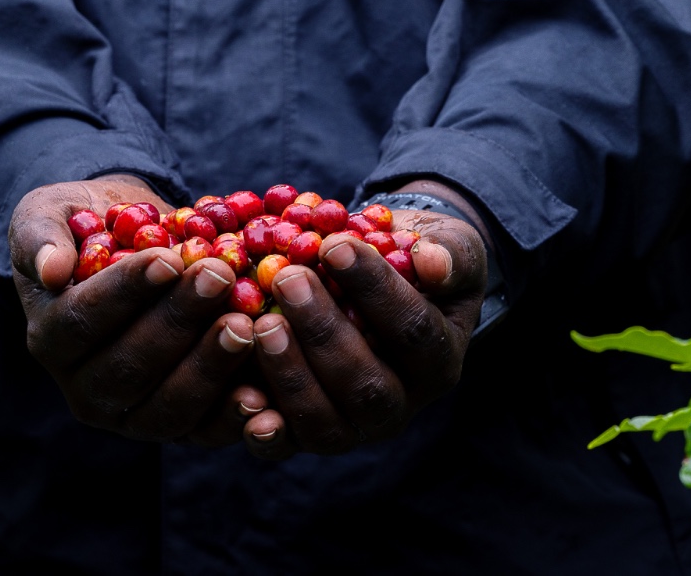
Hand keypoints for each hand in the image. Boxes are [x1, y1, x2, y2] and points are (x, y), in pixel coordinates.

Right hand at [10, 176, 260, 441]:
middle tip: (219, 277)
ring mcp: (134, 416)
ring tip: (245, 322)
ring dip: (209, 366)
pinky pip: (207, 430)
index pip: (83, 321)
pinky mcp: (181, 427)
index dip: (126, 292)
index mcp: (51, 339)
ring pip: (169, 407)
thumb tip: (50, 270)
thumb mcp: (50, 214)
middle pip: (129, 368)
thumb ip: (40, 236)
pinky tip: (264, 390)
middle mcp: (87, 389)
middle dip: (177, 322)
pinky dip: (235, 415)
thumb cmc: (89, 226)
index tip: (167, 258)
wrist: (135, 244)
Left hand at [240, 182, 491, 458]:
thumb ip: (449, 255)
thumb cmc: (414, 260)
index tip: (334, 245)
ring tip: (262, 322)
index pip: (412, 331)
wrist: (379, 283)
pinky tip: (241, 393)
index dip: (375, 289)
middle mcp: (399, 404)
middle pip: (367, 386)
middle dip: (324, 332)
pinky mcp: (308, 436)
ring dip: (291, 374)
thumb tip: (433, 265)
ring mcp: (353, 428)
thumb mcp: (448, 247)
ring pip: (326, 422)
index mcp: (438, 361)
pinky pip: (286, 444)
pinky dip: (264, 428)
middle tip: (288, 279)